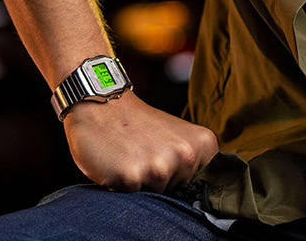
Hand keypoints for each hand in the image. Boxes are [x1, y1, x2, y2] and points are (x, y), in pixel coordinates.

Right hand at [63, 93, 219, 191]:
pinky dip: (123, 185)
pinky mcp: (132, 176)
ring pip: (156, 197)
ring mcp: (159, 167)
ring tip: (132, 158)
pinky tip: (119, 164)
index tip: (167, 158)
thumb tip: (197, 199)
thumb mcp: (179, 137)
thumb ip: (192, 163)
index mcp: (203, 143)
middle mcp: (185, 155)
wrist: (102, 106)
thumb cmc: (139, 124)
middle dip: (162, 182)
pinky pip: (131, 196)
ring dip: (142, 185)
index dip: (181, 177)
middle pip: (178, 192)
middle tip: (145, 154)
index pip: (202, 184)